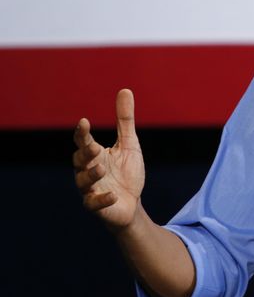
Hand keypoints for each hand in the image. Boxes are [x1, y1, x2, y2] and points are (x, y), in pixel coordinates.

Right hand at [73, 89, 144, 229]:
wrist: (131, 203)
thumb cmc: (127, 172)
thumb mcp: (129, 144)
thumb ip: (125, 120)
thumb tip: (124, 90)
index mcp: (94, 155)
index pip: (84, 142)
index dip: (82, 133)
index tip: (84, 122)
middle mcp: (88, 171)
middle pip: (79, 161)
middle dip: (85, 154)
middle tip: (94, 147)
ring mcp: (91, 189)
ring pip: (83, 182)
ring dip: (91, 175)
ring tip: (101, 168)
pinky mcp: (97, 207)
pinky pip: (94, 204)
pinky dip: (102, 200)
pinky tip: (112, 195)